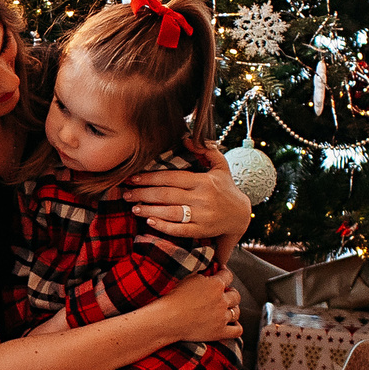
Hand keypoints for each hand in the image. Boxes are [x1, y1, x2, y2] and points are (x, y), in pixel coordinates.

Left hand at [126, 158, 250, 240]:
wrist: (242, 215)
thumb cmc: (227, 188)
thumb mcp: (221, 166)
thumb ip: (205, 150)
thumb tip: (186, 138)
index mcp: (203, 181)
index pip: (171, 178)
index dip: (150, 178)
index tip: (133, 178)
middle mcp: (202, 198)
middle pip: (167, 195)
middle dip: (144, 194)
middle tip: (126, 194)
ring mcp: (202, 216)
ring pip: (171, 213)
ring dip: (149, 210)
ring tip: (133, 208)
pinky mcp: (203, 231)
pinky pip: (180, 230)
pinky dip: (164, 227)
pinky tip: (150, 222)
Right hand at [150, 270, 243, 344]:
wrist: (169, 318)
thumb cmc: (176, 297)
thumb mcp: (189, 278)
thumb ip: (203, 275)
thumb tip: (210, 272)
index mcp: (216, 285)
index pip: (228, 275)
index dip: (225, 272)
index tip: (222, 271)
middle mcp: (222, 301)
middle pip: (236, 295)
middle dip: (231, 292)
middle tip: (225, 293)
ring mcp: (222, 317)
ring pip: (237, 312)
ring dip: (233, 309)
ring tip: (227, 308)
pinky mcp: (219, 332)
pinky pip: (237, 330)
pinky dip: (236, 327)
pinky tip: (231, 323)